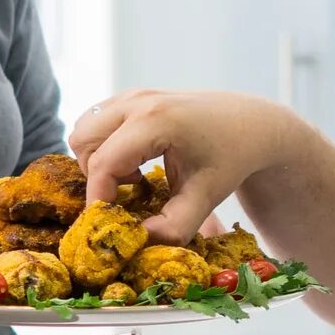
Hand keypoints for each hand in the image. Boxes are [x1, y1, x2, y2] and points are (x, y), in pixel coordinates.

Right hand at [73, 90, 307, 245]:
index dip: (99, 199)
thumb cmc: (230, 157)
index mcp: (156, 121)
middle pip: (83, 142)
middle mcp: (138, 101)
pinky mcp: (133, 96)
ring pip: (85, 129)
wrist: (250, 123)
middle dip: (96, 176)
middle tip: (129, 194)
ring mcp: (133, 94)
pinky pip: (97, 122)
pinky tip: (137, 161)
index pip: (103, 164)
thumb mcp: (206, 197)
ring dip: (99, 159)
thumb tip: (139, 240)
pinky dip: (106, 145)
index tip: (111, 223)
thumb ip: (174, 225)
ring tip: (134, 176)